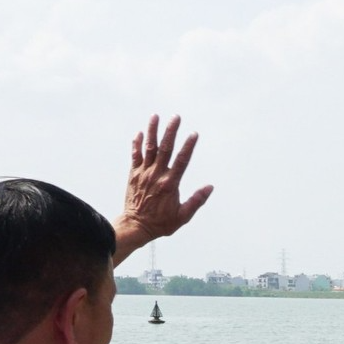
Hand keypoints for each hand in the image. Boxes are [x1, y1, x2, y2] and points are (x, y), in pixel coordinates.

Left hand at [114, 113, 212, 263]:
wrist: (136, 226)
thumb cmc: (161, 223)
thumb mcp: (183, 216)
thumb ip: (197, 200)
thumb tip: (210, 187)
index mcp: (170, 184)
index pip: (181, 161)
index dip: (188, 146)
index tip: (194, 134)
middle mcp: (156, 175)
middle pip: (165, 148)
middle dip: (171, 131)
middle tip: (176, 117)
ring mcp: (143, 173)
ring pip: (149, 147)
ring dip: (152, 131)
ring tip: (155, 117)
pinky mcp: (133, 174)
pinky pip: (135, 155)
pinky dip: (137, 143)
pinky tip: (140, 133)